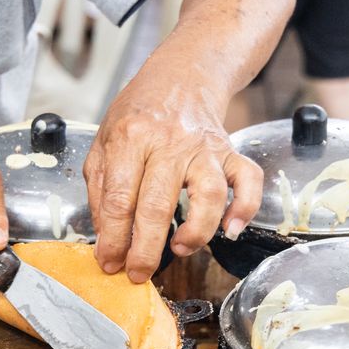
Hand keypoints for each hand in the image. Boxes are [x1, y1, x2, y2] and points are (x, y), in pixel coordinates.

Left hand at [84, 77, 261, 282]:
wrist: (181, 75)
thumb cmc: (140, 113)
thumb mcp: (104, 141)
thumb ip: (100, 189)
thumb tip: (106, 237)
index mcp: (130, 138)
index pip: (118, 198)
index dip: (113, 238)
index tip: (110, 262)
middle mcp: (169, 142)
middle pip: (158, 204)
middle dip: (146, 248)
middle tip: (137, 273)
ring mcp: (204, 147)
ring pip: (209, 194)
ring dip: (196, 230)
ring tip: (181, 248)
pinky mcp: (230, 151)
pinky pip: (248, 181)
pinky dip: (245, 208)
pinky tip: (231, 229)